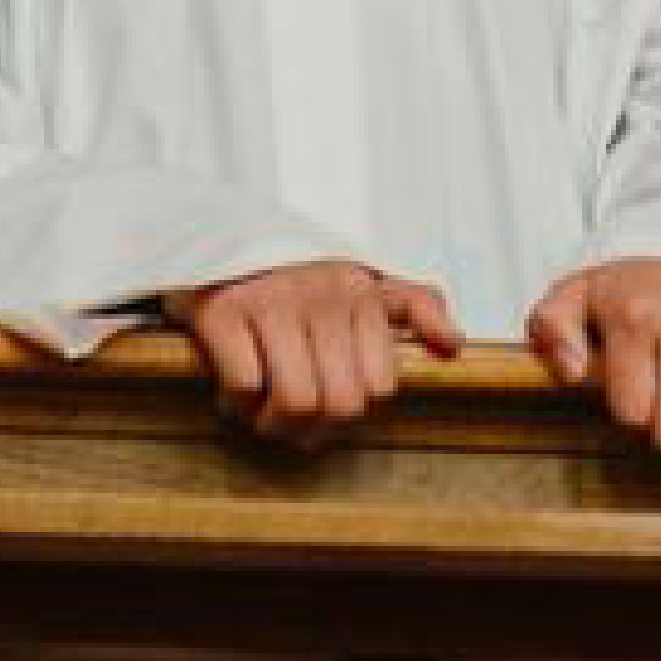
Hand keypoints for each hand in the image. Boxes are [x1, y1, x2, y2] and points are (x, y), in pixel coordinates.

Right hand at [169, 258, 466, 446]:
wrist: (207, 232)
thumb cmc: (290, 268)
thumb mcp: (361, 275)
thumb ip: (414, 305)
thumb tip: (452, 345)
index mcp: (359, 292)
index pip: (379, 387)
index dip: (351, 411)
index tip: (323, 405)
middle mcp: (321, 296)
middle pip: (340, 403)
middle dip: (314, 429)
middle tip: (291, 424)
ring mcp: (270, 302)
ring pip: (296, 400)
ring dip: (275, 423)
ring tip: (262, 415)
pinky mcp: (222, 312)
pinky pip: (244, 385)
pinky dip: (236, 403)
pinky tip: (231, 392)